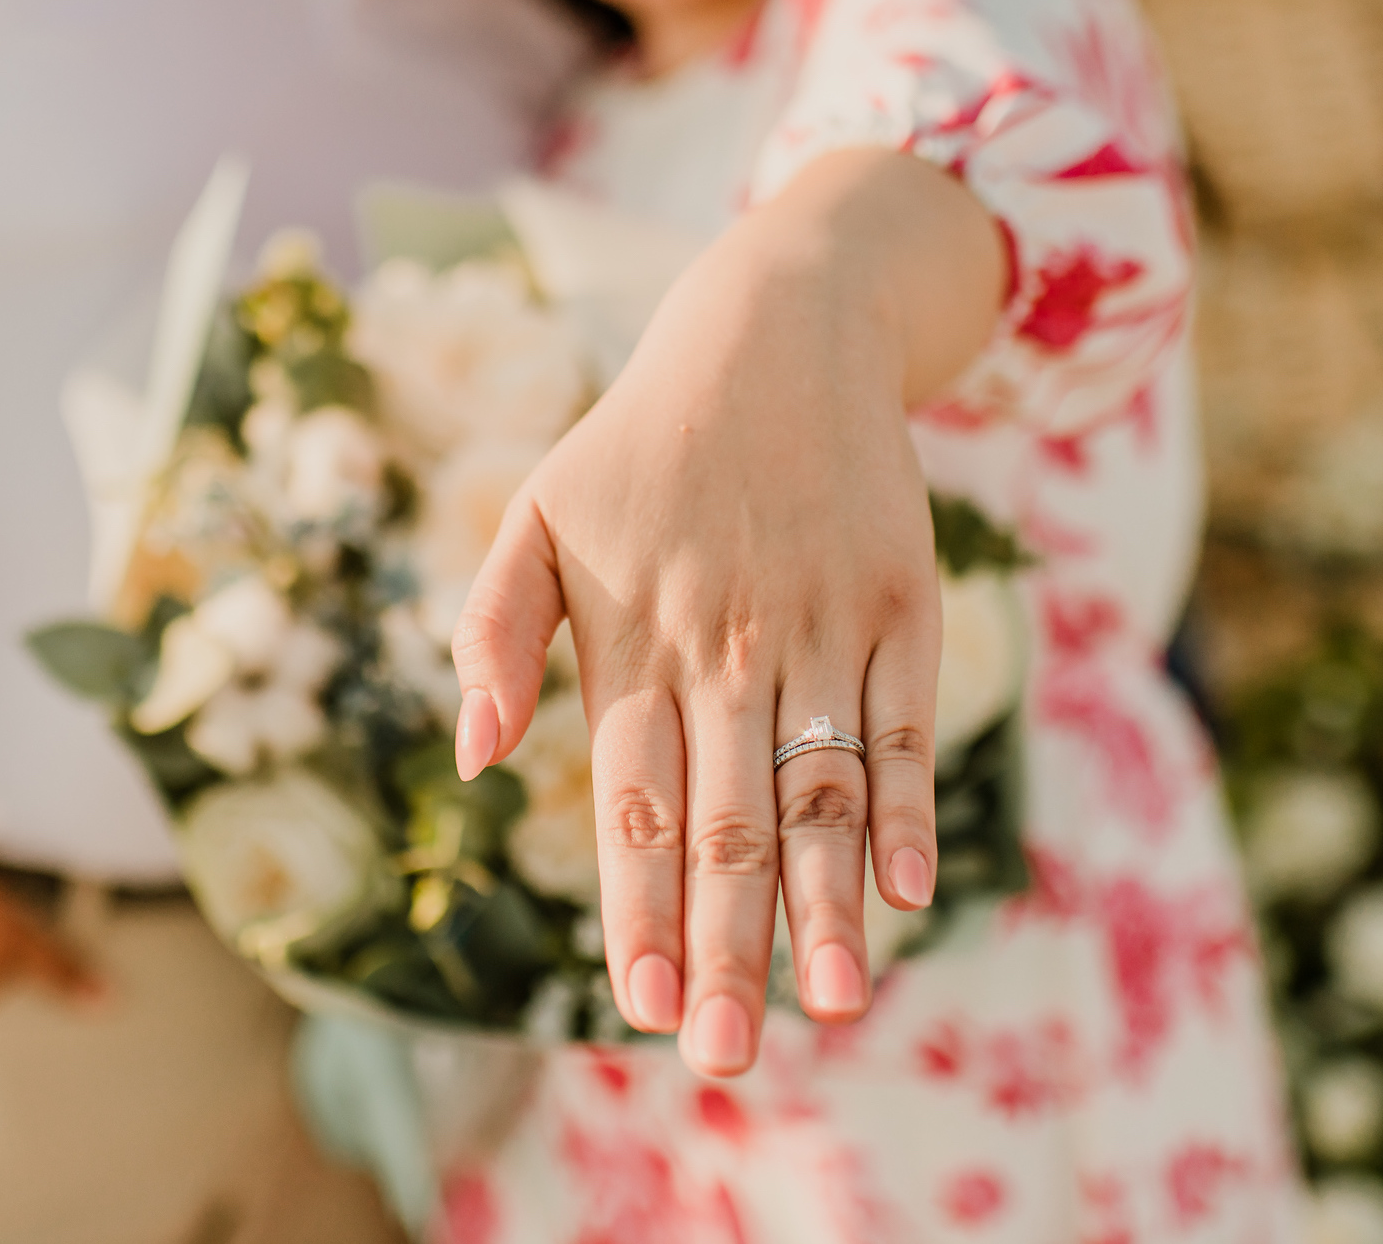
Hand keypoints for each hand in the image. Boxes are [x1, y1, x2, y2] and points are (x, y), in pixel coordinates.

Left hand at [452, 150, 1000, 1077]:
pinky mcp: (895, 602)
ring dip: (823, 904)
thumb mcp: (536, 515)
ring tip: (829, 1007)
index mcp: (630, 637)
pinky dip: (908, 807)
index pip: (633, 802)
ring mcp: (817, 624)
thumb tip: (472, 758)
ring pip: (821, 789)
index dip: (637, 906)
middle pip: (728, 819)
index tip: (636, 1005)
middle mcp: (723, 643)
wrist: (776, 329)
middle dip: (724, 944)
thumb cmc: (640, 446)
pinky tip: (910, 891)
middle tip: (719, 1054)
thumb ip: (492, 632)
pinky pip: (905, 722)